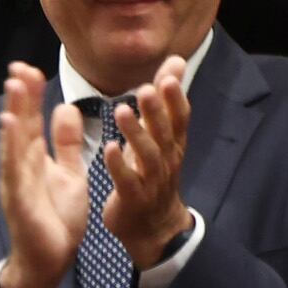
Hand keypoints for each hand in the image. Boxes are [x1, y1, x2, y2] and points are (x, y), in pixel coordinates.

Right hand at [0, 63, 88, 287]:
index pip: (32, 119)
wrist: (50, 258)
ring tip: (14, 85)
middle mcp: (21, 164)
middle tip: (19, 66)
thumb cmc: (56, 218)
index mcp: (34, 157)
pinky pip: (14, 167)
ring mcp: (16, 179)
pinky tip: (10, 124)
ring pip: (14, 140)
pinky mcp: (18, 196)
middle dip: (20, 95)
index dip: (31, 94)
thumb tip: (66, 108)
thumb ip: (66, 144)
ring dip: (13, 111)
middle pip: (20, 123)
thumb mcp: (70, 174)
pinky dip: (11, 145)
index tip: (31, 68)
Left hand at [105, 56, 195, 267]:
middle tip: (147, 88)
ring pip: (147, 155)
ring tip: (120, 110)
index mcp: (173, 144)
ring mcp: (151, 180)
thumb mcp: (162, 135)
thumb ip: (166, 99)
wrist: (154, 227)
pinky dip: (119, 166)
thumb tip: (176, 61)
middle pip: (164, 133)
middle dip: (157, 111)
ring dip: (135, 133)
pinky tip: (108, 149)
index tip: (171, 74)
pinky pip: (127, 181)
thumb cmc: (154, 172)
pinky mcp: (133, 198)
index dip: (176, 97)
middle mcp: (166, 160)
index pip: (179, 117)